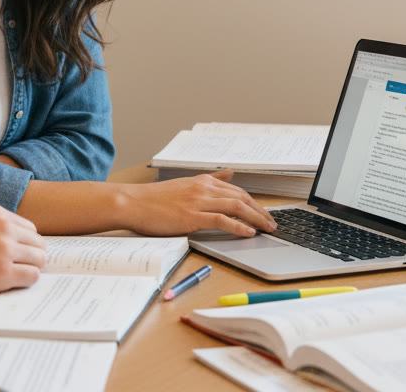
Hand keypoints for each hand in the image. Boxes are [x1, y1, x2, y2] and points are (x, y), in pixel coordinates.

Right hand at [0, 205, 46, 297]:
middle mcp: (4, 228)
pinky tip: (11, 283)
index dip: (26, 245)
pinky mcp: (2, 273)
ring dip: (30, 269)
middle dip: (31, 257)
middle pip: (39, 244)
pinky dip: (26, 281)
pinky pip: (32, 277)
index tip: (18, 255)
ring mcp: (5, 250)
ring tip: (14, 276)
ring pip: (39, 260)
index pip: (31, 229)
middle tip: (19, 268)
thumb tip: (15, 241)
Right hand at [120, 170, 275, 236]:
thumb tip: (230, 172)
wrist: (133, 202)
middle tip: (272, 223)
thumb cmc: (155, 199)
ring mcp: (198, 202)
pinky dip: (238, 227)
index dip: (255, 203)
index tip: (265, 213)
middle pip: (242, 199)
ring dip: (256, 219)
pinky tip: (249, 233)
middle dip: (261, 211)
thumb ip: (210, 179)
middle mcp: (204, 189)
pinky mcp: (192, 217)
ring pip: (236, 208)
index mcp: (203, 181)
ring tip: (267, 229)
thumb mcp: (186, 184)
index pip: (237, 192)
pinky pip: (222, 221)